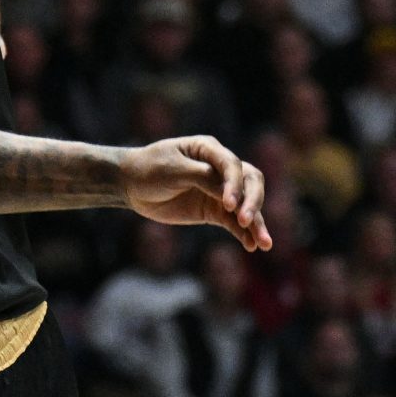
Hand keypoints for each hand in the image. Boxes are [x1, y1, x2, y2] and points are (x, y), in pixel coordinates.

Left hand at [121, 136, 270, 251]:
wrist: (131, 185)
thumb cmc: (149, 169)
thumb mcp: (172, 169)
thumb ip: (201, 178)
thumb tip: (230, 193)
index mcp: (209, 150)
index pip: (232, 165)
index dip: (234, 184)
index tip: (228, 204)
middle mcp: (220, 169)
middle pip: (250, 182)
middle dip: (252, 202)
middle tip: (246, 221)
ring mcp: (219, 190)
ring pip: (246, 205)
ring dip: (257, 223)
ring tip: (264, 243)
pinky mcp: (214, 210)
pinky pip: (234, 222)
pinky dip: (244, 234)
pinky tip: (252, 246)